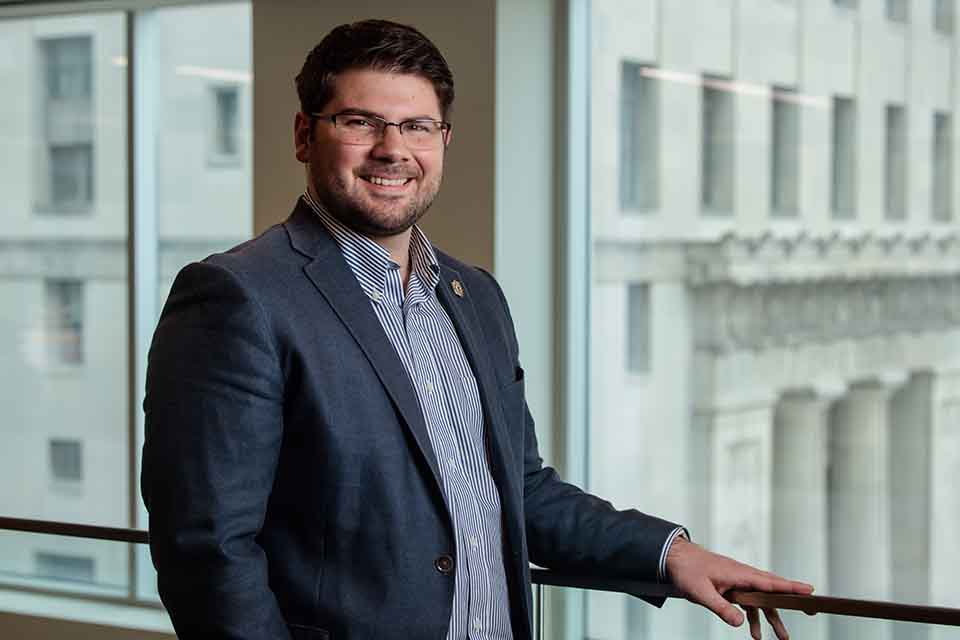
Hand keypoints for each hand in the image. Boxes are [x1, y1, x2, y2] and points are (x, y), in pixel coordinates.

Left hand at [665, 537, 813, 639]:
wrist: (675, 557)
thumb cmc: (687, 570)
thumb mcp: (701, 592)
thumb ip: (721, 608)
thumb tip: (740, 623)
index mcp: (739, 574)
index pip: (770, 582)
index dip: (791, 587)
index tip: (810, 590)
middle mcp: (742, 576)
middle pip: (772, 591)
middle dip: (791, 602)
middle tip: (811, 611)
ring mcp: (738, 581)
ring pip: (761, 601)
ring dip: (771, 619)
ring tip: (782, 638)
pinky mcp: (732, 586)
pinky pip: (748, 603)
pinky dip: (753, 617)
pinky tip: (753, 633)